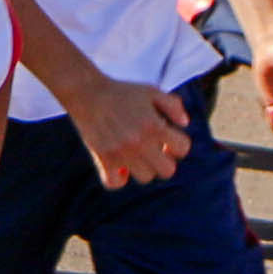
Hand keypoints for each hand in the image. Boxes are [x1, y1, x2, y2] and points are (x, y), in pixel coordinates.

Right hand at [68, 70, 183, 190]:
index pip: (182, 148)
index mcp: (155, 125)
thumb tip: (184, 124)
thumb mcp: (152, 91)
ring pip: (145, 177)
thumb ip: (173, 105)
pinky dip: (118, 178)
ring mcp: (121, 152)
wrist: (88, 92)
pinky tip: (118, 166)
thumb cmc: (122, 92)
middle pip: (167, 170)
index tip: (167, 138)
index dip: (178, 144)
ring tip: (135, 155)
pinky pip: (114, 182)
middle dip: (165, 161)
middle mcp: (140, 142)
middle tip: (154, 150)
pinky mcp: (103, 158)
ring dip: (143, 168)